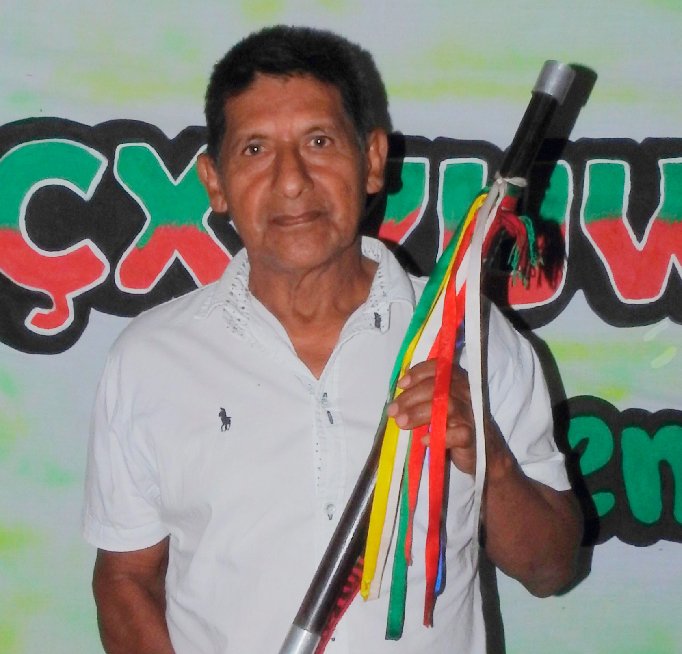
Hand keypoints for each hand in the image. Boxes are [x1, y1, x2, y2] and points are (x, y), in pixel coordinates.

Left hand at [386, 359, 477, 473]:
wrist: (483, 453)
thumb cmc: (453, 424)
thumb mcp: (438, 406)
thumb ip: (423, 396)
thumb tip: (397, 394)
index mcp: (457, 381)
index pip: (439, 368)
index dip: (418, 373)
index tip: (400, 385)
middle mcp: (467, 393)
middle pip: (439, 387)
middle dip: (411, 397)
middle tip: (392, 410)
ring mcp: (471, 414)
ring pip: (447, 406)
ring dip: (420, 413)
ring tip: (401, 423)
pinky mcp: (472, 436)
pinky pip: (458, 433)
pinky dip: (439, 436)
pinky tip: (423, 440)